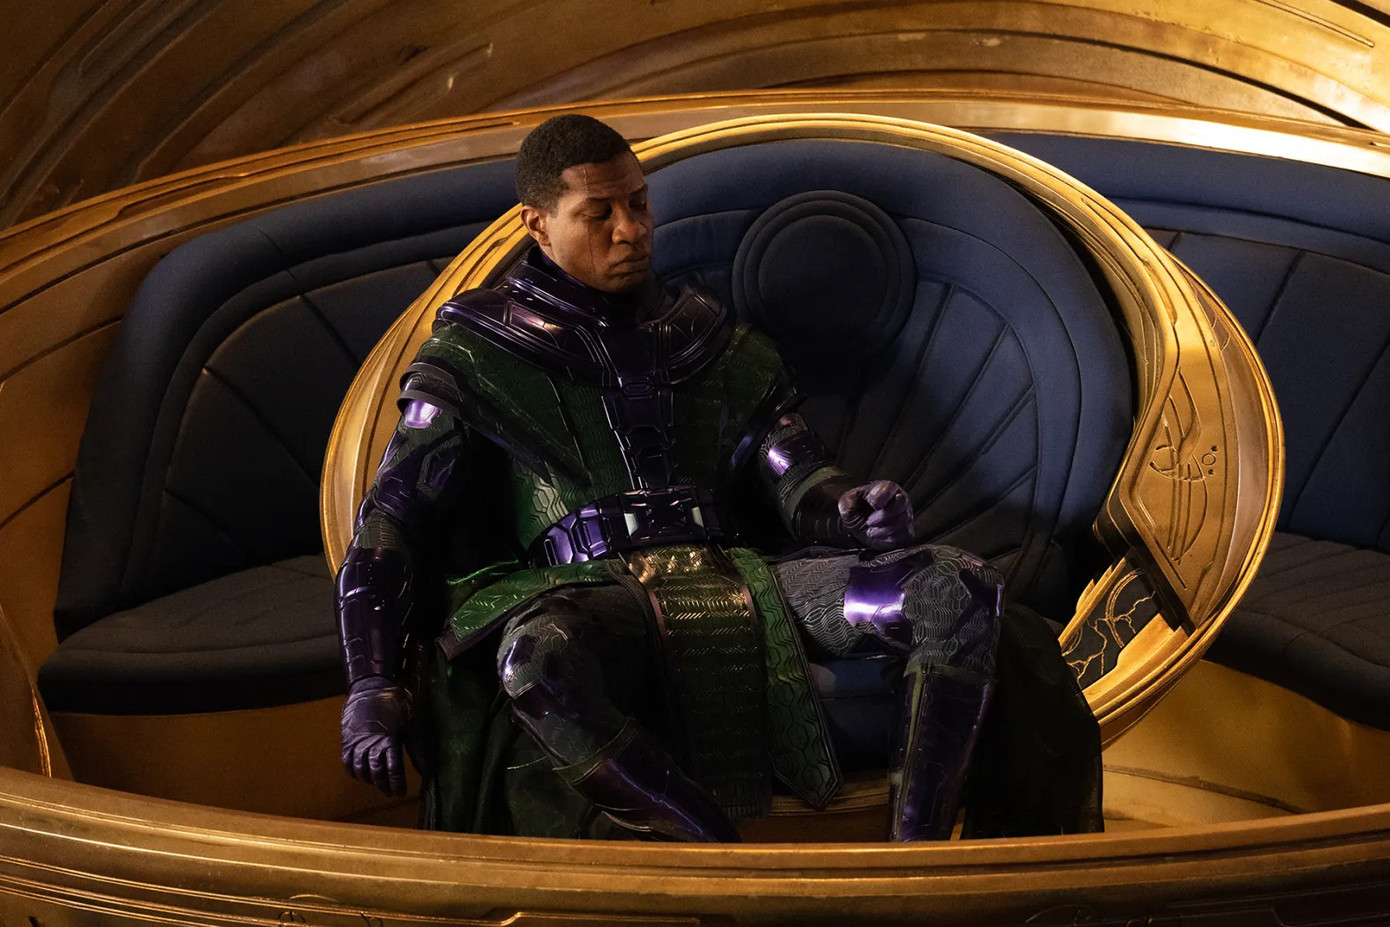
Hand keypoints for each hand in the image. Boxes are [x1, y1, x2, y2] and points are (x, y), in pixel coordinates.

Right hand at [341, 676, 409, 795]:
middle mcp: (372, 742)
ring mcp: (357, 741)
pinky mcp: (347, 739)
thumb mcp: (410, 722)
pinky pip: (346, 761)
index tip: (401, 793)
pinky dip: (353, 772)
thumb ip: (417, 747)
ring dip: (369, 780)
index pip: (393, 768)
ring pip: (360, 770)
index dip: (396, 783)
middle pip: (376, 772)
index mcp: (390, 738)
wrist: (370, 687)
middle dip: (384, 786)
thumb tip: (426, 769)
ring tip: (377, 784)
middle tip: (391, 792)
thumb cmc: (395, 704)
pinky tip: (360, 775)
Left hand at [837, 480, 914, 549]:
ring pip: (903, 520)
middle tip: (870, 521)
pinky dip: (890, 538)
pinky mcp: (906, 532)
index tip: (874, 504)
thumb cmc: (858, 510)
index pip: (889, 487)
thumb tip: (849, 508)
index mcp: (885, 488)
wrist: (861, 526)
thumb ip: (847, 502)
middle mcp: (899, 500)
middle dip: (884, 515)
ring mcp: (905, 516)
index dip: (882, 496)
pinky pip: (904, 535)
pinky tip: (878, 536)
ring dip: (885, 528)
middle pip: (901, 504)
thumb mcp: (847, 503)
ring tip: (871, 531)